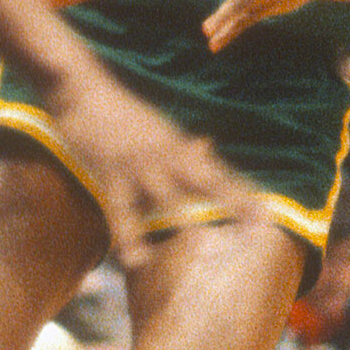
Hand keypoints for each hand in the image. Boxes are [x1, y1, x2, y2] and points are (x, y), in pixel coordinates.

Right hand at [46, 77, 260, 271]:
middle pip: (207, 181)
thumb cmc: (119, 113)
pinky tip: (135, 260)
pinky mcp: (110, 173)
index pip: (218, 173)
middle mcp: (166, 155)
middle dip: (232, 202)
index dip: (243, 194)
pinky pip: (120, 210)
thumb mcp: (157, 130)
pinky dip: (127, 236)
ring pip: (167, 195)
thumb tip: (208, 145)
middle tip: (256, 227)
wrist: (83, 90)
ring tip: (202, 242)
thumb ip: (181, 145)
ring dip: (183, 218)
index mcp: (178, 147)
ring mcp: (139, 164)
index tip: (266, 217)